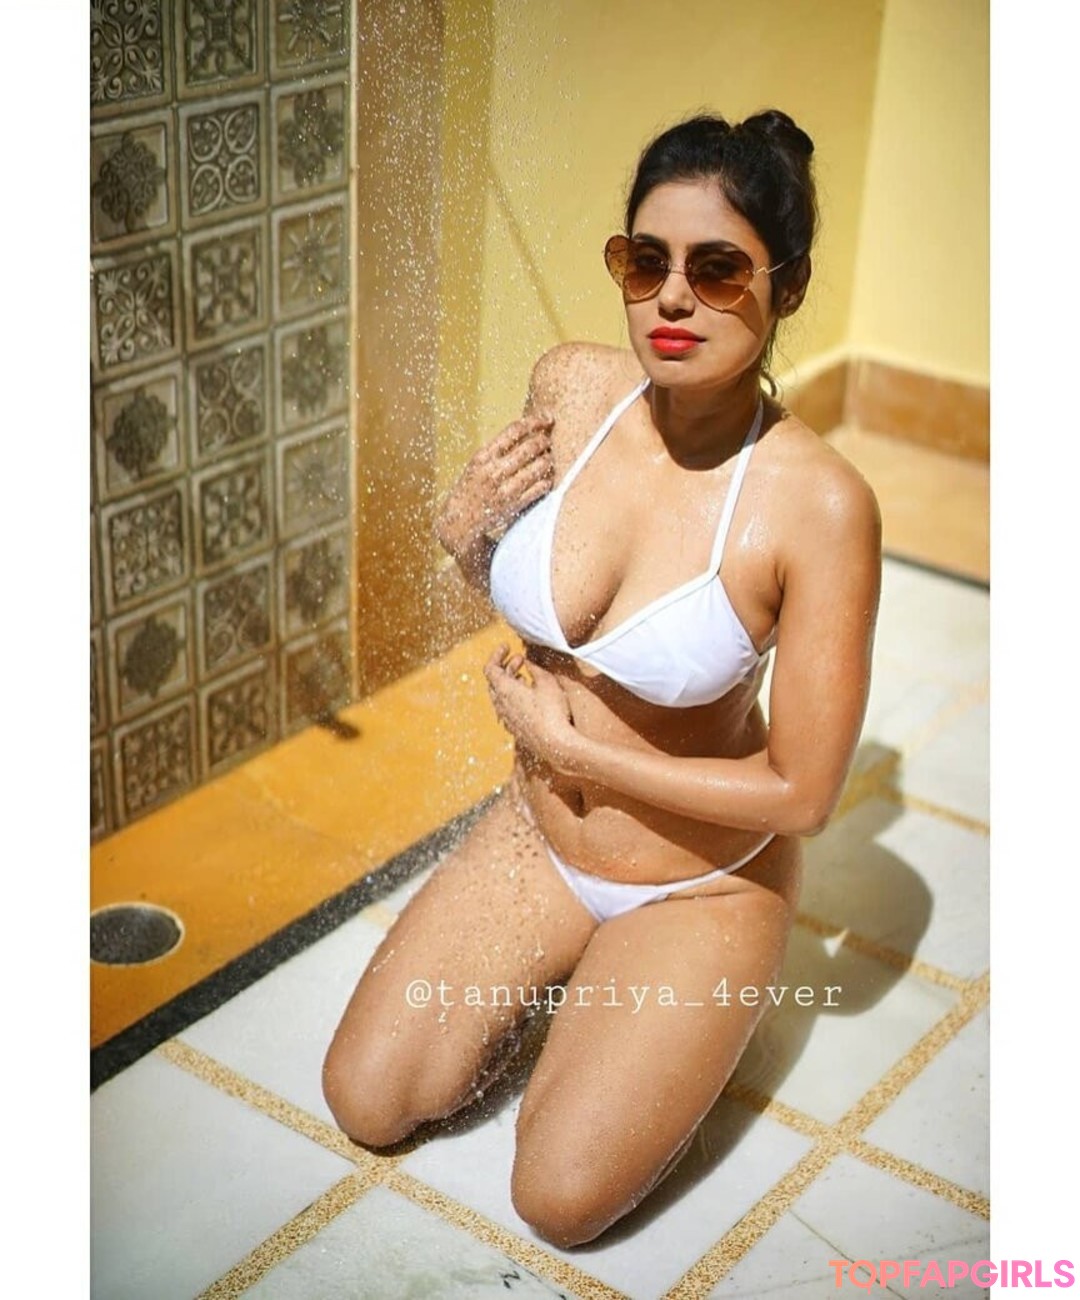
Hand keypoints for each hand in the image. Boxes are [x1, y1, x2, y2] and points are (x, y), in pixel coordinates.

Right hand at [435, 414, 553, 554]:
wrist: (459, 523)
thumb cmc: (471, 488)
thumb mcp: (477, 464)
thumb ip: (498, 449)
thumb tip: (528, 430)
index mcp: (483, 456)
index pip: (514, 430)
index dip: (535, 421)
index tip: (548, 418)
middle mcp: (494, 471)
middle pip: (530, 447)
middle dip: (544, 441)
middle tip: (549, 441)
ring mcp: (506, 489)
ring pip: (540, 466)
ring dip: (548, 460)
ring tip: (547, 459)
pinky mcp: (515, 505)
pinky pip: (541, 487)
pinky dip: (548, 479)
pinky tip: (546, 477)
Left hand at [484, 645, 578, 773]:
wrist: (557, 745)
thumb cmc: (552, 711)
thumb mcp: (547, 682)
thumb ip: (535, 669)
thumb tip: (528, 662)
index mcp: (504, 690)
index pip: (490, 668)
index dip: (496, 654)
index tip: (506, 646)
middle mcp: (501, 705)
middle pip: (494, 681)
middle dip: (506, 666)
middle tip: (520, 659)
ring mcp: (507, 719)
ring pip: (500, 696)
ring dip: (510, 682)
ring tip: (524, 676)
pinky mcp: (516, 729)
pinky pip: (508, 709)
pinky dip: (513, 697)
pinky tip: (528, 697)